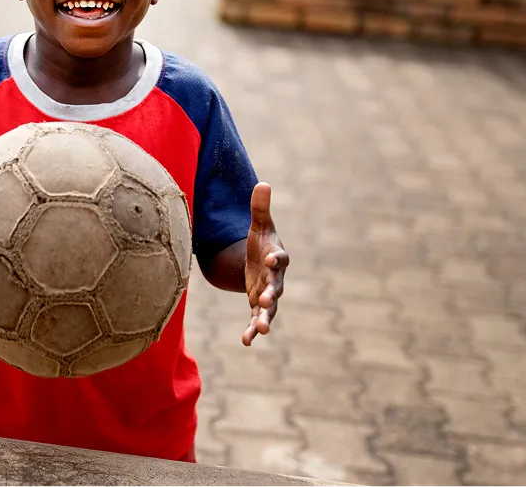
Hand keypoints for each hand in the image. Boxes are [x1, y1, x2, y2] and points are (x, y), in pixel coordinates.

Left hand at [243, 182, 288, 345]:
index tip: (270, 258)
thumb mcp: (258, 224)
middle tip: (266, 301)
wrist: (259, 259)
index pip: (279, 258)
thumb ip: (260, 207)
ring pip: (269, 309)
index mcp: (277, 257)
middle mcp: (275, 278)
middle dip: (272, 295)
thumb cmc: (260, 240)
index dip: (275, 258)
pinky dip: (252, 330)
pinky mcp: (258, 305)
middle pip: (276, 288)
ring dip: (265, 320)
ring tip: (262, 331)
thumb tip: (262, 182)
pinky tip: (246, 341)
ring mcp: (268, 293)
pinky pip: (256, 319)